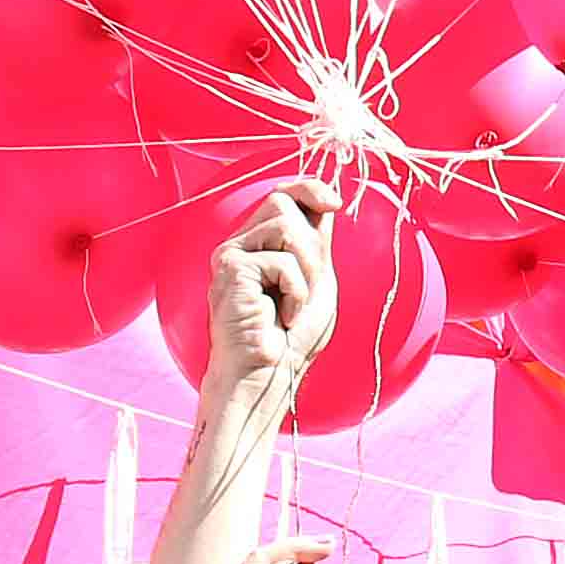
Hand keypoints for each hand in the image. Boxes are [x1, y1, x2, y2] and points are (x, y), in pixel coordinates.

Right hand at [197, 182, 341, 396]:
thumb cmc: (292, 339)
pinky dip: (295, 292)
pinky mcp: (229, 268)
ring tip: (294, 304)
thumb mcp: (315, 281)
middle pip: (282, 201)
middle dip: (310, 243)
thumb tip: (326, 200)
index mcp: (260, 245)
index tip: (335, 203)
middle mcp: (241, 244)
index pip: (282, 194)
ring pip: (284, 225)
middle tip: (306, 286)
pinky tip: (283, 316)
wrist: (269, 375)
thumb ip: (316, 242)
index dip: (309, 188)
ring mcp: (231, 254)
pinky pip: (281, 260)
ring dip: (305, 270)